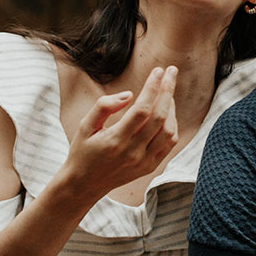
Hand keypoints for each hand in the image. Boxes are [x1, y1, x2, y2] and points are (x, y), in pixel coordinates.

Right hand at [62, 66, 177, 199]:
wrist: (84, 185)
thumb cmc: (83, 151)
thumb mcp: (84, 126)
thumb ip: (104, 106)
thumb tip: (129, 94)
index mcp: (115, 140)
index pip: (142, 110)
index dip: (152, 87)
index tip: (157, 70)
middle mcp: (133, 152)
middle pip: (160, 117)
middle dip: (167, 90)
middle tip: (171, 72)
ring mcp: (144, 161)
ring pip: (169, 131)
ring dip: (171, 107)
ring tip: (167, 91)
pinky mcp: (150, 167)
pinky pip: (169, 143)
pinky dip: (172, 125)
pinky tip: (167, 111)